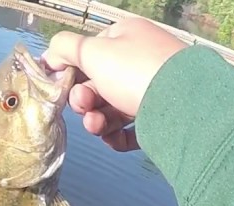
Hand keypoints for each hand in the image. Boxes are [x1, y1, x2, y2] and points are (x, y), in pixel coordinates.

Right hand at [42, 18, 187, 151]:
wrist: (184, 105)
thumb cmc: (137, 71)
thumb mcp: (94, 51)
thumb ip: (66, 48)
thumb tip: (50, 53)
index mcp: (126, 38)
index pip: (90, 51)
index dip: (71, 69)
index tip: (59, 85)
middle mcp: (139, 62)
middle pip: (97, 84)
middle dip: (83, 100)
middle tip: (83, 106)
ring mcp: (149, 90)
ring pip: (110, 109)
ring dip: (96, 120)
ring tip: (96, 125)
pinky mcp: (157, 117)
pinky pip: (128, 129)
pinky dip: (116, 135)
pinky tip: (113, 138)